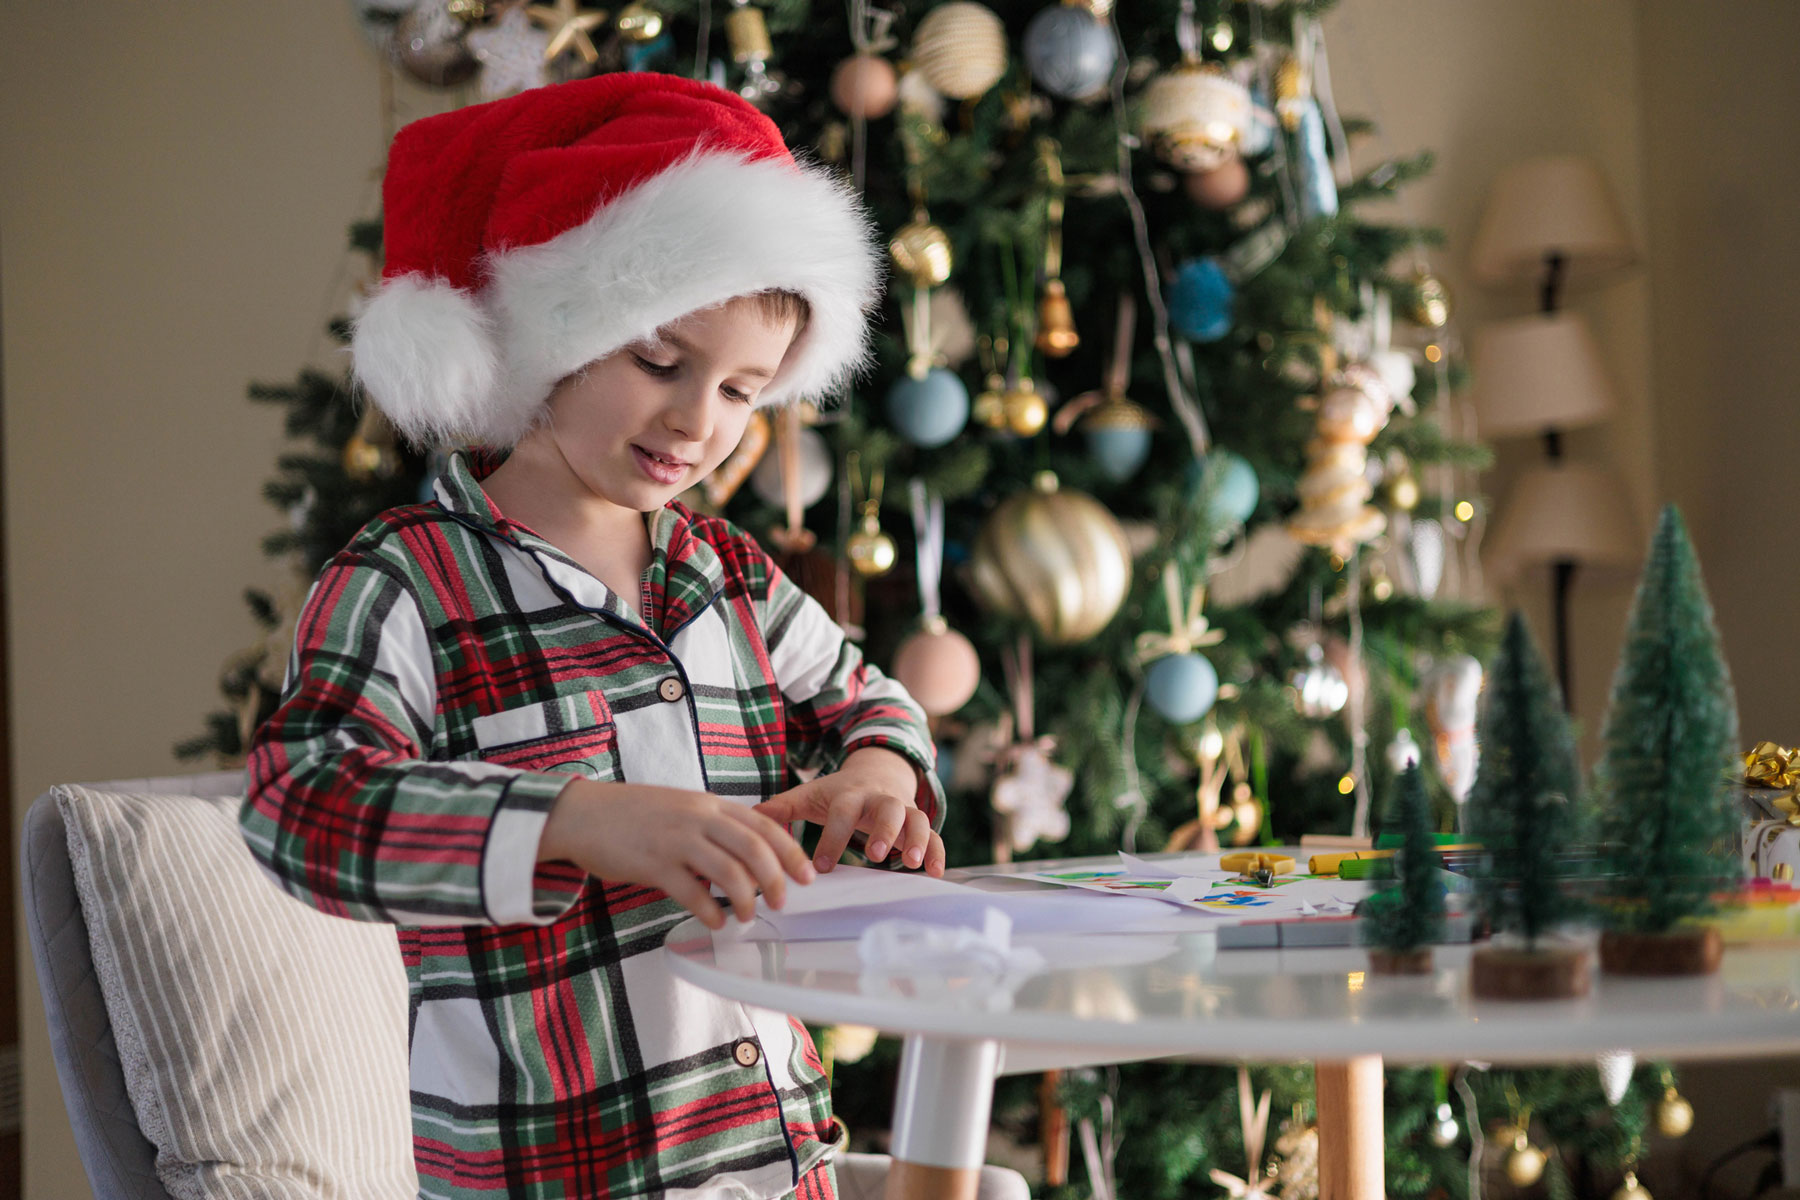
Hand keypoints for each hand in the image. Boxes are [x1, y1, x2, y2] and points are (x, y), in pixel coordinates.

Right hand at [537, 779, 815, 929]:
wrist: (582, 813)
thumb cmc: (632, 814)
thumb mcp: (681, 809)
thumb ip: (712, 826)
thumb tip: (746, 856)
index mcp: (709, 805)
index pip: (764, 826)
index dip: (791, 852)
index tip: (807, 875)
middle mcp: (699, 819)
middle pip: (755, 849)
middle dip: (776, 880)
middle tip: (782, 903)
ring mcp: (677, 841)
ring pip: (730, 872)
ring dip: (746, 900)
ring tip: (747, 916)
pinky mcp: (654, 865)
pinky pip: (693, 893)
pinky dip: (711, 912)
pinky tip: (715, 921)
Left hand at [754, 747, 945, 876]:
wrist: (877, 774)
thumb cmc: (839, 793)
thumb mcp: (811, 795)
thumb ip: (784, 807)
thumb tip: (750, 816)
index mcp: (850, 795)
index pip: (842, 813)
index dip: (832, 838)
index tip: (821, 867)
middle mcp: (880, 800)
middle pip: (888, 807)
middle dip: (884, 829)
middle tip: (876, 853)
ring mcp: (904, 810)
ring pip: (917, 818)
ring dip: (918, 838)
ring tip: (914, 862)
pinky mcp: (919, 823)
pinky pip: (936, 836)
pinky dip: (939, 852)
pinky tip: (936, 873)